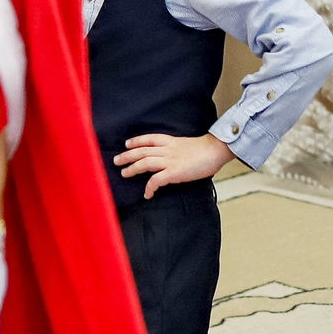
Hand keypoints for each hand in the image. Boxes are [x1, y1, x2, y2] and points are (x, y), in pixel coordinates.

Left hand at [115, 131, 233, 197]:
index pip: (149, 139)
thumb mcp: (189, 145)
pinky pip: (156, 180)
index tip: (127, 144)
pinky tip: (147, 194)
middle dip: (127, 155)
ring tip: (124, 173)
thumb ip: (179, 150)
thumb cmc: (208, 150)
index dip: (137, 141)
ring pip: (144, 162)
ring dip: (132, 168)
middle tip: (117, 160)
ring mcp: (170, 160)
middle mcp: (168, 149)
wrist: (215, 150)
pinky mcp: (174, 172)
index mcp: (172, 141)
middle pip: (142, 150)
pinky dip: (149, 187)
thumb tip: (176, 158)